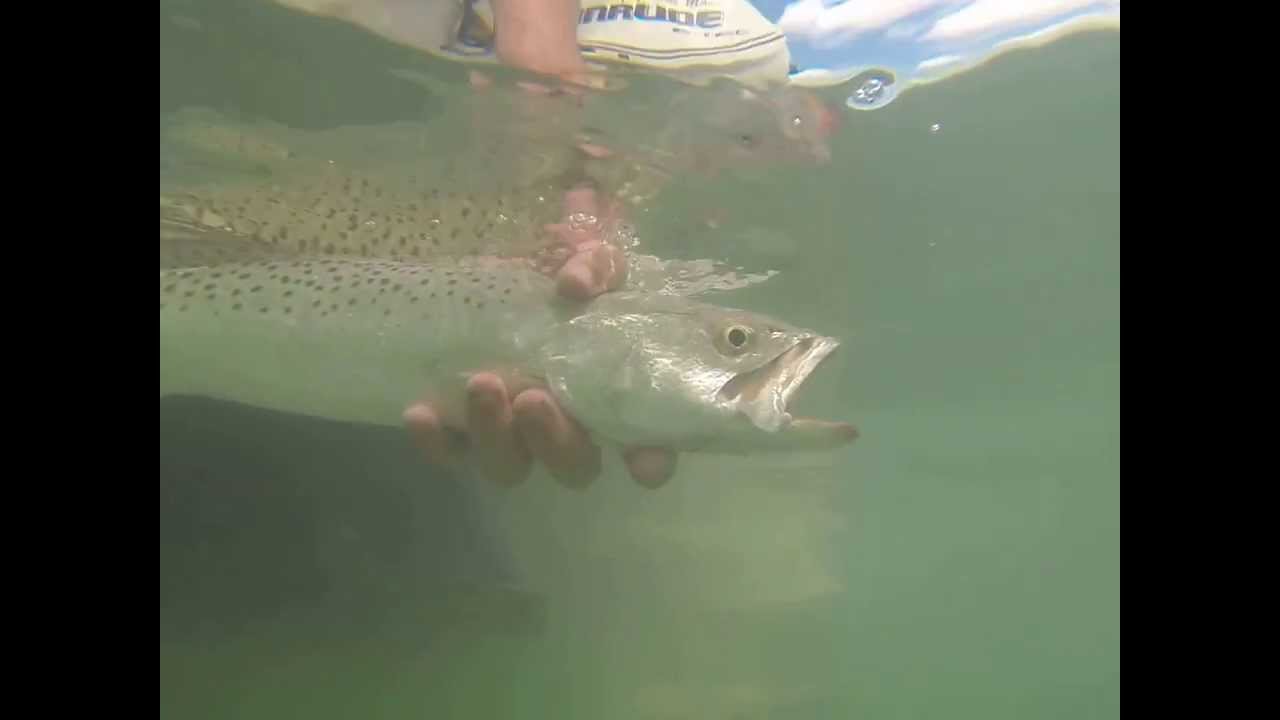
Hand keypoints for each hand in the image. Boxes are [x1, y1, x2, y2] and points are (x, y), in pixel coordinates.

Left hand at [404, 184, 678, 489]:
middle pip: (571, 467)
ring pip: (509, 466)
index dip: (651, 461)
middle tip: (534, 398)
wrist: (511, 273)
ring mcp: (518, 436)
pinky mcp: (468, 430)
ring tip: (482, 385)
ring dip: (495, 435)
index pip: (649, 450)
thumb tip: (573, 286)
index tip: (644, 461)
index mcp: (617, 400)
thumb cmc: (570, 273)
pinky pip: (452, 453)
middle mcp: (571, 431)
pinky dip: (436, 442)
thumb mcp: (592, 258)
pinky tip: (421, 414)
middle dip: (553, 441)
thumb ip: (594, 267)